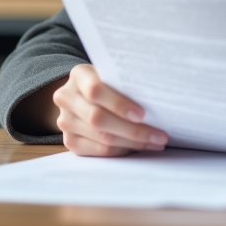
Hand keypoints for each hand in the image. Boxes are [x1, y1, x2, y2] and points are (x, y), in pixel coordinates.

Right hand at [53, 64, 168, 156]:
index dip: (119, 104)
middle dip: (133, 130)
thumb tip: (159, 101)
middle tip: (159, 136)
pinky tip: (139, 147)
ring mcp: (65, 121)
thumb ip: (126, 83)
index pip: (95, 90)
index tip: (142, 114)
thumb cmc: (108, 82)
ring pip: (102, 138)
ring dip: (133, 143)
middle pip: (99, 119)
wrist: (83, 94)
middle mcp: (66, 97)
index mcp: (79, 74)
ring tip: (155, 142)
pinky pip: (99, 151)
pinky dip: (122, 151)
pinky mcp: (70, 141)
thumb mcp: (113, 75)